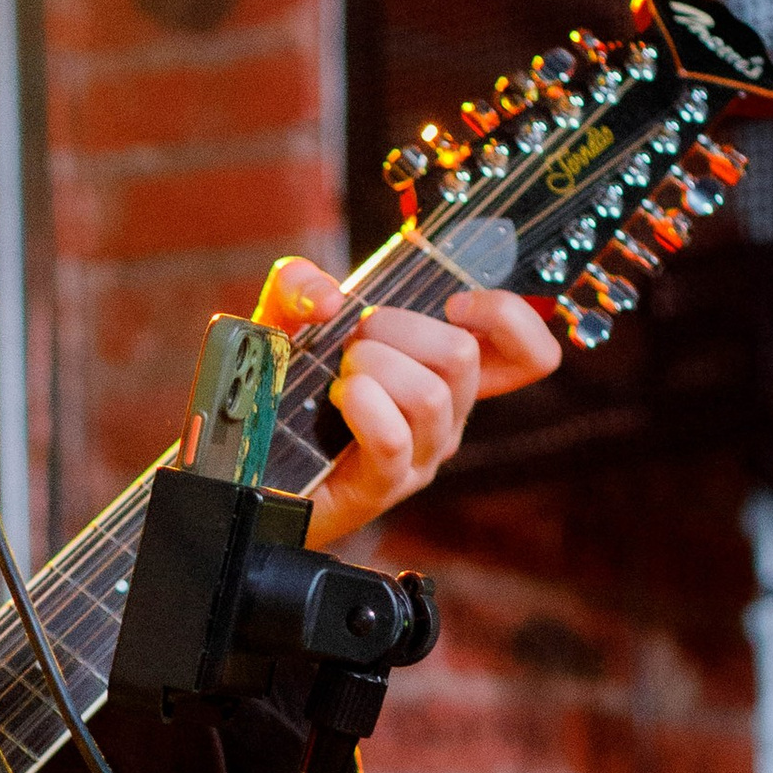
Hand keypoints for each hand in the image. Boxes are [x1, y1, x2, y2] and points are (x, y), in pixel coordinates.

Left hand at [254, 258, 560, 548]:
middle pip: (464, 356)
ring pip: (430, 395)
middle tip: (355, 339)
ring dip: (374, 366)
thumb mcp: (287, 322)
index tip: (455, 303)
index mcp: (444, 374)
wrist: (241, 468)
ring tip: (339, 376)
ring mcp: (419, 456)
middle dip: (401, 326)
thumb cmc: (279, 394)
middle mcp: (445, 417)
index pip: (530, 355)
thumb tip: (330, 296)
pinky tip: (337, 399)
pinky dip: (361, 405)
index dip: (511, 318)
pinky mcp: (383, 487)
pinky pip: (392, 438)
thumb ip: (300, 286)